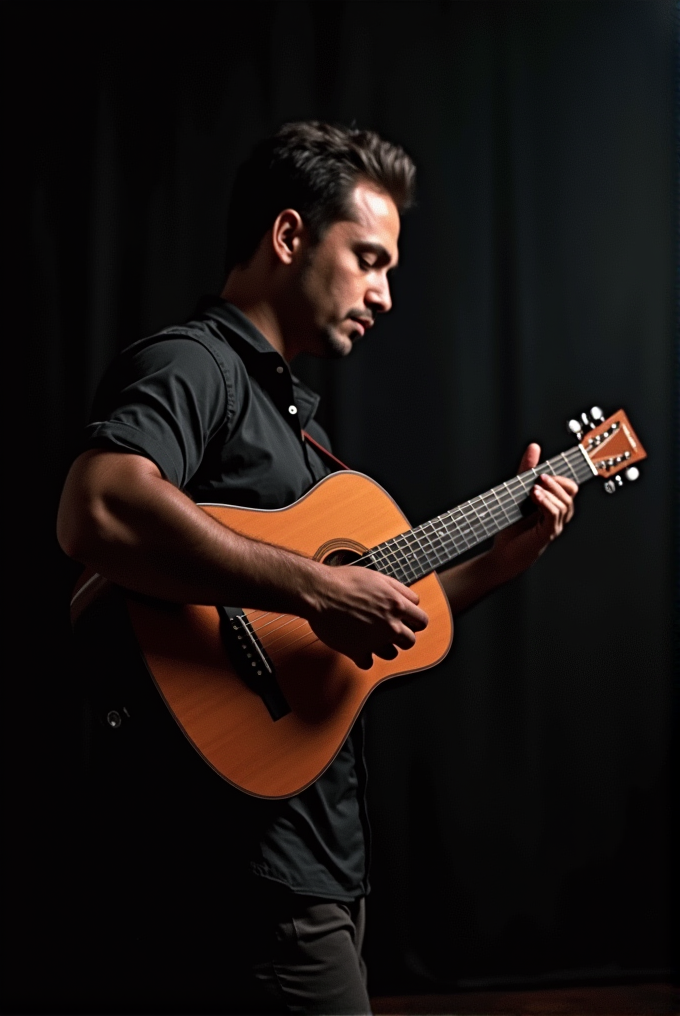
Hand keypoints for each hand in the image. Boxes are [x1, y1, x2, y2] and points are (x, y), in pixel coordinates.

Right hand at [305, 565, 428, 669]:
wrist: (320, 592)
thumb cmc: (345, 581)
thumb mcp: (378, 577)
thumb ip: (399, 590)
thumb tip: (412, 600)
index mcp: (397, 605)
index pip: (422, 621)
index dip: (414, 620)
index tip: (407, 621)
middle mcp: (389, 625)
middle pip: (410, 641)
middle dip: (402, 635)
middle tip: (389, 628)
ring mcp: (374, 641)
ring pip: (392, 654)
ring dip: (384, 647)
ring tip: (372, 636)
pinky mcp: (357, 652)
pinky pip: (368, 663)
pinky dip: (363, 657)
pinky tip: (358, 645)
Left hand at [490, 442, 577, 580]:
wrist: (502, 553)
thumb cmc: (512, 526)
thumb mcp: (518, 492)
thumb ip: (526, 470)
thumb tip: (534, 446)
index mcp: (556, 505)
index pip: (569, 485)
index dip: (562, 475)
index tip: (546, 469)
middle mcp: (559, 515)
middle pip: (571, 492)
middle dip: (558, 481)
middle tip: (541, 476)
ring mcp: (555, 526)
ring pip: (565, 503)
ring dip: (550, 491)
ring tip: (534, 487)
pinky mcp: (547, 534)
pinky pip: (554, 515)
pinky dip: (546, 503)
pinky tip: (535, 496)